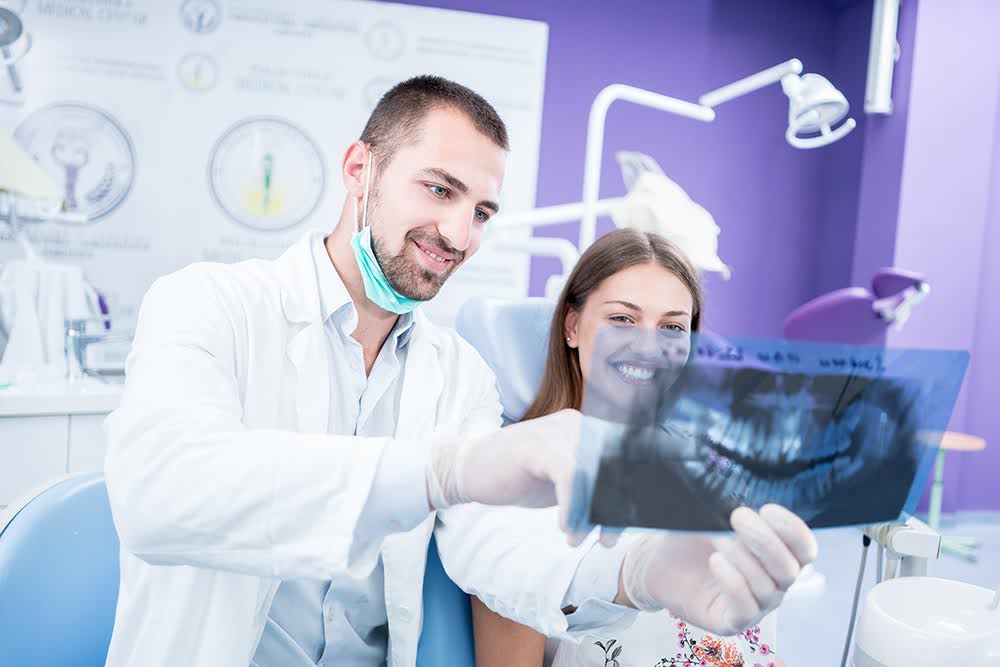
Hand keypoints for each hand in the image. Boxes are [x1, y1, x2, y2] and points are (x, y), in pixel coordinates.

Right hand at [426, 409, 616, 544]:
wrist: (468, 469)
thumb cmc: (517, 477)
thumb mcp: (561, 482)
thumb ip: (590, 487)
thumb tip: (625, 510)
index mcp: (583, 428)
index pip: (621, 458)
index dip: (629, 492)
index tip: (624, 525)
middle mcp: (575, 424)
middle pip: (613, 468)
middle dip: (615, 508)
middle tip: (607, 539)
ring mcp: (556, 433)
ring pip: (595, 475)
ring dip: (593, 514)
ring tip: (581, 539)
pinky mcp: (538, 447)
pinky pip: (570, 478)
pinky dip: (572, 508)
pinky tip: (564, 529)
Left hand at [616, 504, 817, 635]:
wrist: (657, 563)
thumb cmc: (692, 539)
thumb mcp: (712, 517)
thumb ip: (731, 506)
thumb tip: (741, 487)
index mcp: (777, 555)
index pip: (804, 548)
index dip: (793, 530)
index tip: (767, 509)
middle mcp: (773, 583)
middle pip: (790, 568)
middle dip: (765, 541)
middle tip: (737, 517)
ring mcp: (755, 605)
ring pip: (767, 586)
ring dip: (742, 557)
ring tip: (717, 538)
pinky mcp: (732, 622)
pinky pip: (745, 608)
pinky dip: (733, 582)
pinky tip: (716, 562)